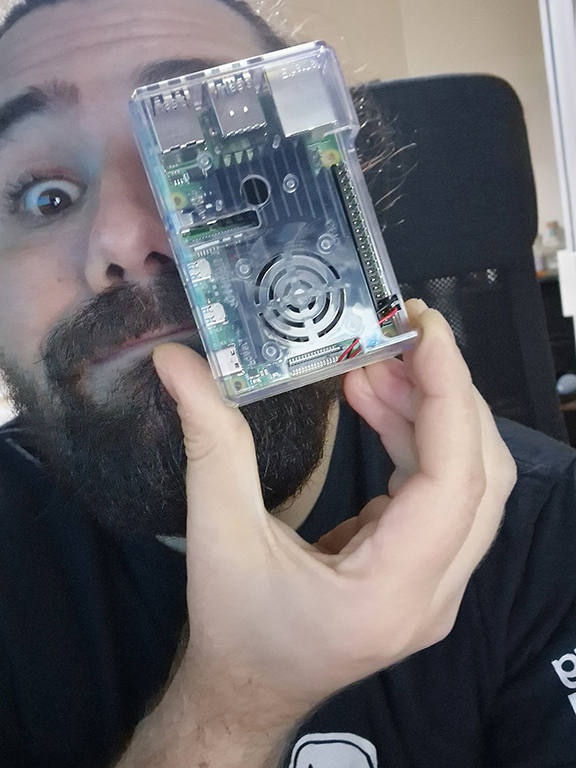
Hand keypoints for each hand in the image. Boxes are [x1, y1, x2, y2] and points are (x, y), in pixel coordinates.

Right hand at [152, 299, 515, 720]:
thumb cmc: (234, 629)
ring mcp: (438, 588)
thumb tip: (177, 361)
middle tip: (393, 340)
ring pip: (471, 483)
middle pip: (481, 476)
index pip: (455, 480)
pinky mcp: (424, 573)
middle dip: (444, 395)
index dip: (449, 395)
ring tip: (373, 367)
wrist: (245, 693)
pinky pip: (446, 495)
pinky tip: (377, 406)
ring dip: (430, 415)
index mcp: (391, 592)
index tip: (426, 331)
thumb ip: (209, 441)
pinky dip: (420, 441)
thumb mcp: (217, 534)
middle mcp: (434, 595)